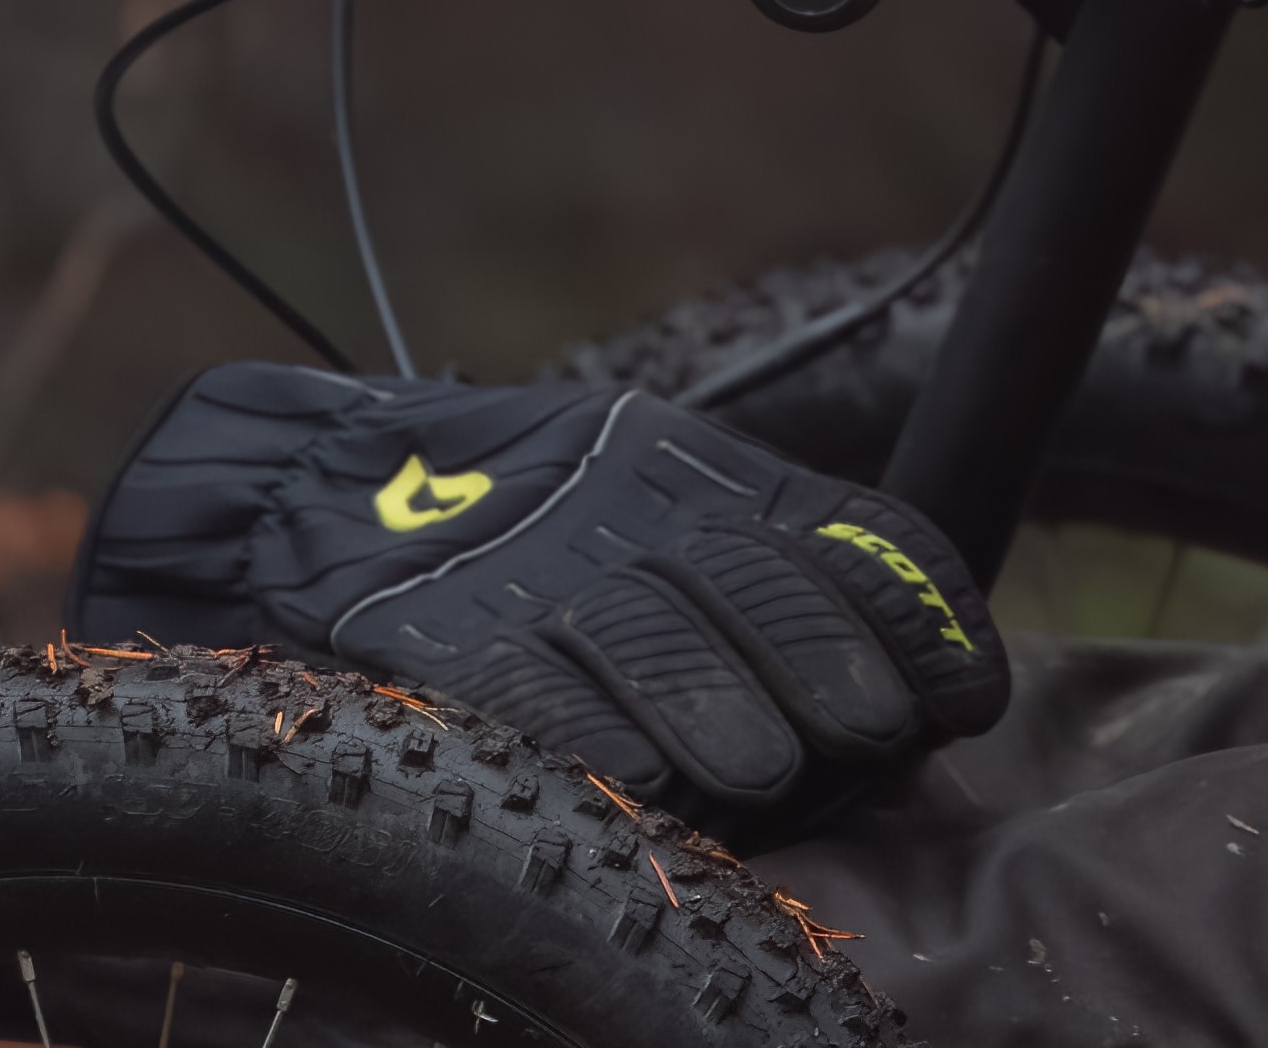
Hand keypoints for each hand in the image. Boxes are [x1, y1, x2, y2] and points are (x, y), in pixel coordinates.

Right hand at [74, 366, 1007, 840]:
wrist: (300, 491)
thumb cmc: (521, 536)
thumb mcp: (667, 518)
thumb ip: (787, 580)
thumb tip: (936, 688)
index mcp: (711, 482)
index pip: (849, 537)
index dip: (915, 609)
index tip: (967, 690)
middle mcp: (636, 517)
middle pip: (759, 584)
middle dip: (827, 661)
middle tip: (876, 734)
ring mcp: (534, 574)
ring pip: (652, 635)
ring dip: (721, 705)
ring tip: (772, 776)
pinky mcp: (431, 633)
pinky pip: (523, 686)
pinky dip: (588, 734)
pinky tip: (642, 784)